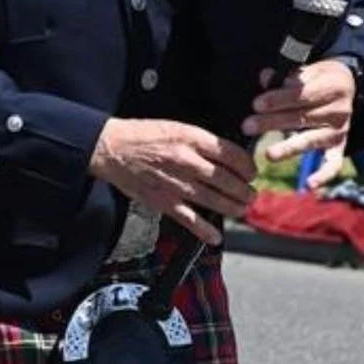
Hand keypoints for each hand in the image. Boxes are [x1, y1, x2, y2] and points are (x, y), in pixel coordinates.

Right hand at [89, 117, 256, 245]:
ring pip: (215, 201)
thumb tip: (226, 154)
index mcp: (192, 139)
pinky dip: (206, 230)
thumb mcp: (176, 127)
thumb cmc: (143, 135)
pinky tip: (216, 236)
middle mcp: (187, 162)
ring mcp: (176, 184)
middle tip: (250, 193)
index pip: (231, 154)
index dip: (247, 166)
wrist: (112, 149)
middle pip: (228, 180)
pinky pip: (190, 220)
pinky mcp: (164, 202)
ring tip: (241, 208)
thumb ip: (201, 141)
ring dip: (234, 208)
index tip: (251, 171)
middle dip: (245, 190)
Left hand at [241, 58, 356, 188]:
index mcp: (332, 86)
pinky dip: (323, 175)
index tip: (256, 104)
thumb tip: (265, 77)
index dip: (278, 100)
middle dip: (272, 122)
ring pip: (311, 140)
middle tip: (248, 126)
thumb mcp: (306, 70)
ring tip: (268, 154)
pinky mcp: (339, 147)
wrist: (347, 86)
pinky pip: (333, 163)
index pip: (302, 95)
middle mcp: (340, 110)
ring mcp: (340, 131)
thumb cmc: (317, 78)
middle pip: (302, 118)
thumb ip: (285, 76)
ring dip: (288, 148)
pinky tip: (308, 185)